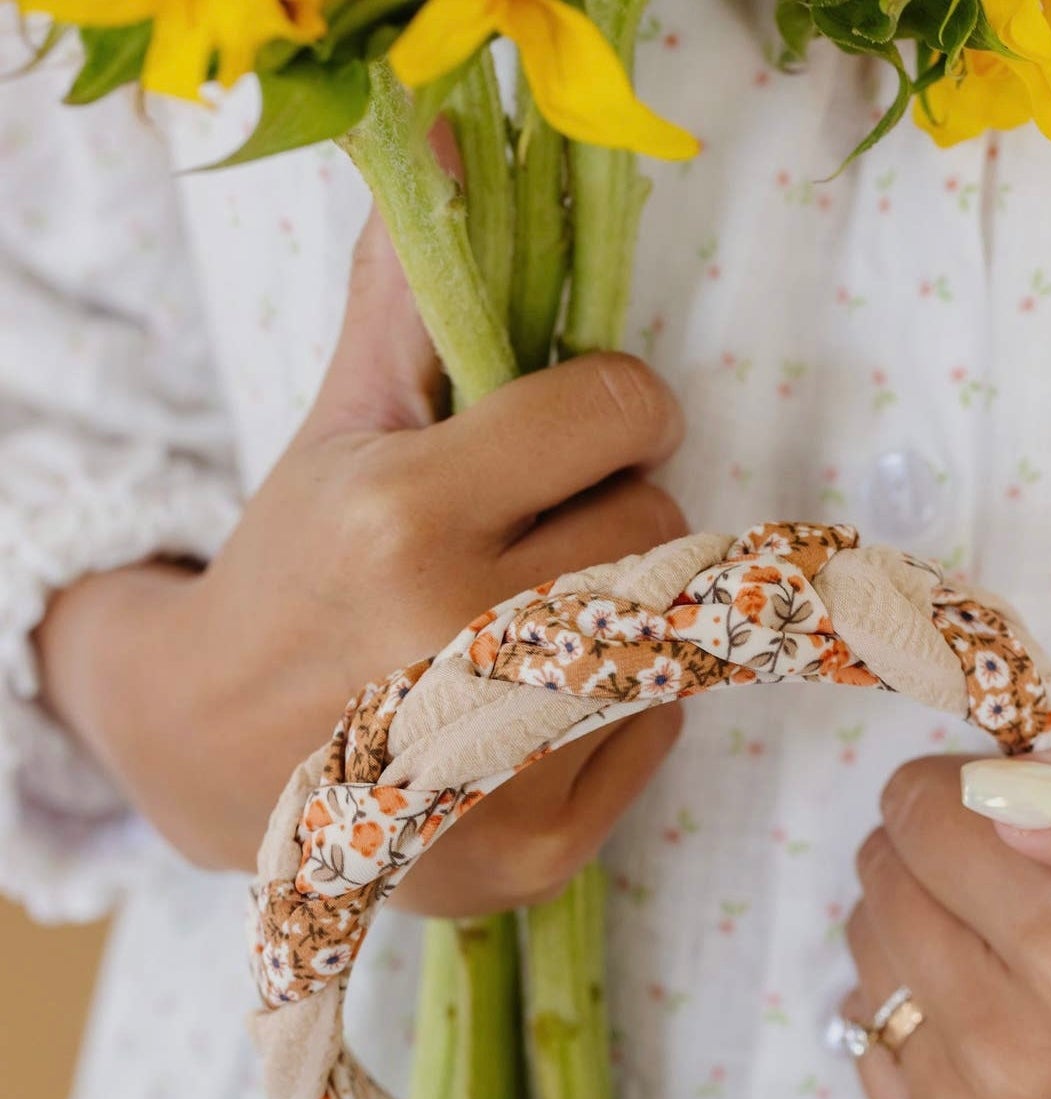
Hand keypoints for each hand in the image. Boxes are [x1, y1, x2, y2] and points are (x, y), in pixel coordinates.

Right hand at [37, 214, 685, 914]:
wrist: (222, 752)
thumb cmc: (294, 575)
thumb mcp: (341, 434)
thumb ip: (410, 303)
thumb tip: (456, 146)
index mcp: (404, 521)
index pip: (617, 412)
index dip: (609, 407)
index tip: (576, 429)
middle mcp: (458, 641)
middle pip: (656, 522)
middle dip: (614, 509)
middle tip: (542, 535)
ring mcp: (503, 758)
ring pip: (675, 628)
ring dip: (628, 601)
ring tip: (541, 612)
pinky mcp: (536, 847)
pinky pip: (662, 727)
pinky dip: (621, 704)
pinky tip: (537, 701)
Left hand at [844, 751, 1050, 1098]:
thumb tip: (1005, 795)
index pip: (923, 816)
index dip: (968, 788)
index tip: (1018, 802)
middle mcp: (1017, 1060)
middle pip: (885, 886)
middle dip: (939, 851)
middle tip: (1026, 871)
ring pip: (868, 959)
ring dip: (922, 927)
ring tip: (1018, 942)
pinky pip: (864, 1046)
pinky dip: (909, 1010)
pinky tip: (992, 1006)